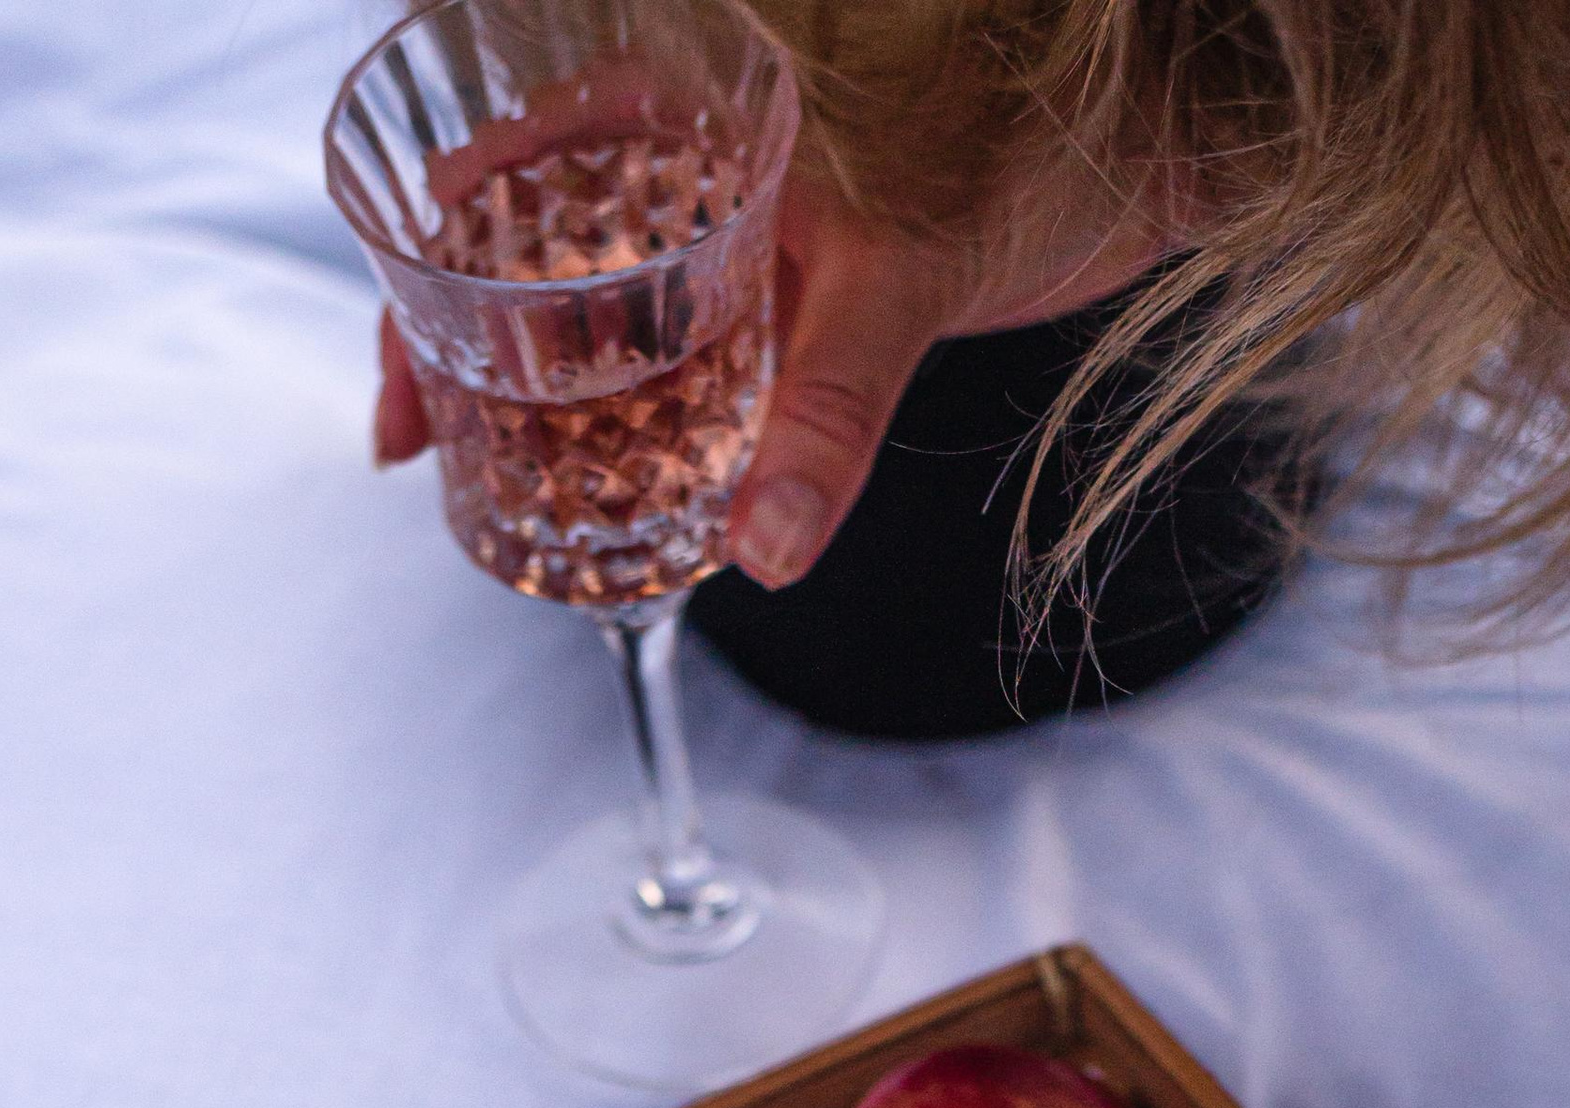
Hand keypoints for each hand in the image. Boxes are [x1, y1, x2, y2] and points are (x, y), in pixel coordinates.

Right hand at [373, 163, 1172, 587]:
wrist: (1164, 160)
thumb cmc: (1045, 154)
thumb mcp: (912, 277)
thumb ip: (831, 409)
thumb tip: (768, 546)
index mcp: (701, 100)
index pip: (517, 161)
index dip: (432, 263)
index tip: (406, 374)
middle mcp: (710, 161)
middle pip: (537, 245)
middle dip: (465, 342)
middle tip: (419, 442)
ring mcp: (752, 231)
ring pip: (608, 311)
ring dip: (553, 397)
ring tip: (499, 482)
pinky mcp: (806, 299)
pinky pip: (699, 367)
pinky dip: (657, 432)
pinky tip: (635, 500)